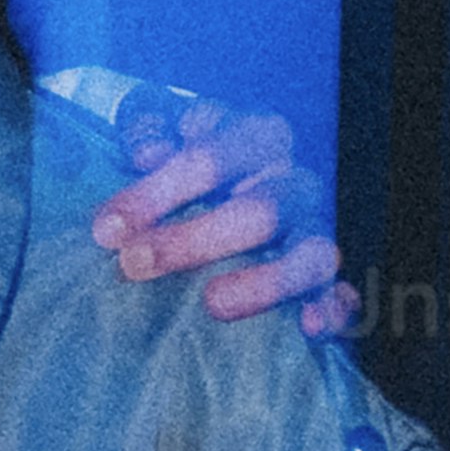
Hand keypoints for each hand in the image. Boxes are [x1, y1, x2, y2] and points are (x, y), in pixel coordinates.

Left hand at [90, 89, 363, 336]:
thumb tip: (148, 151)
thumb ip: (148, 123)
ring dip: (264, 283)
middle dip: (193, 242)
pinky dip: (333, 310)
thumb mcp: (162, 122)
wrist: (230, 180)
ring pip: (312, 255)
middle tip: (133, 266)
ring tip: (213, 304)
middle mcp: (293, 182)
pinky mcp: (326, 277)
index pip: (209, 160)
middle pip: (259, 212)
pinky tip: (310, 328)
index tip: (107, 230)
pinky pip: (343, 294)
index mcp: (256, 136)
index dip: (157, 195)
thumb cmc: (186, 154)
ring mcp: (316, 230)